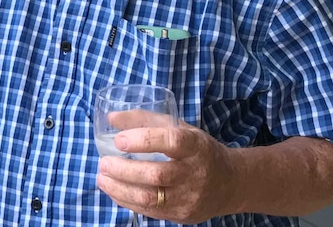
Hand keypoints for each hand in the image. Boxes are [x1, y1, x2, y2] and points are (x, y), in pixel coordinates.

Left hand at [95, 122, 238, 223]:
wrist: (230, 183)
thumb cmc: (197, 149)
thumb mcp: (179, 127)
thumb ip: (145, 120)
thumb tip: (111, 117)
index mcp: (196, 146)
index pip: (171, 142)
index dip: (142, 140)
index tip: (118, 140)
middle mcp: (195, 173)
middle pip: (156, 175)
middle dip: (123, 170)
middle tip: (103, 162)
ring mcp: (189, 198)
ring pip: (149, 198)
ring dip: (119, 189)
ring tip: (102, 177)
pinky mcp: (182, 215)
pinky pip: (149, 211)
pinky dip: (126, 201)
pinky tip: (114, 190)